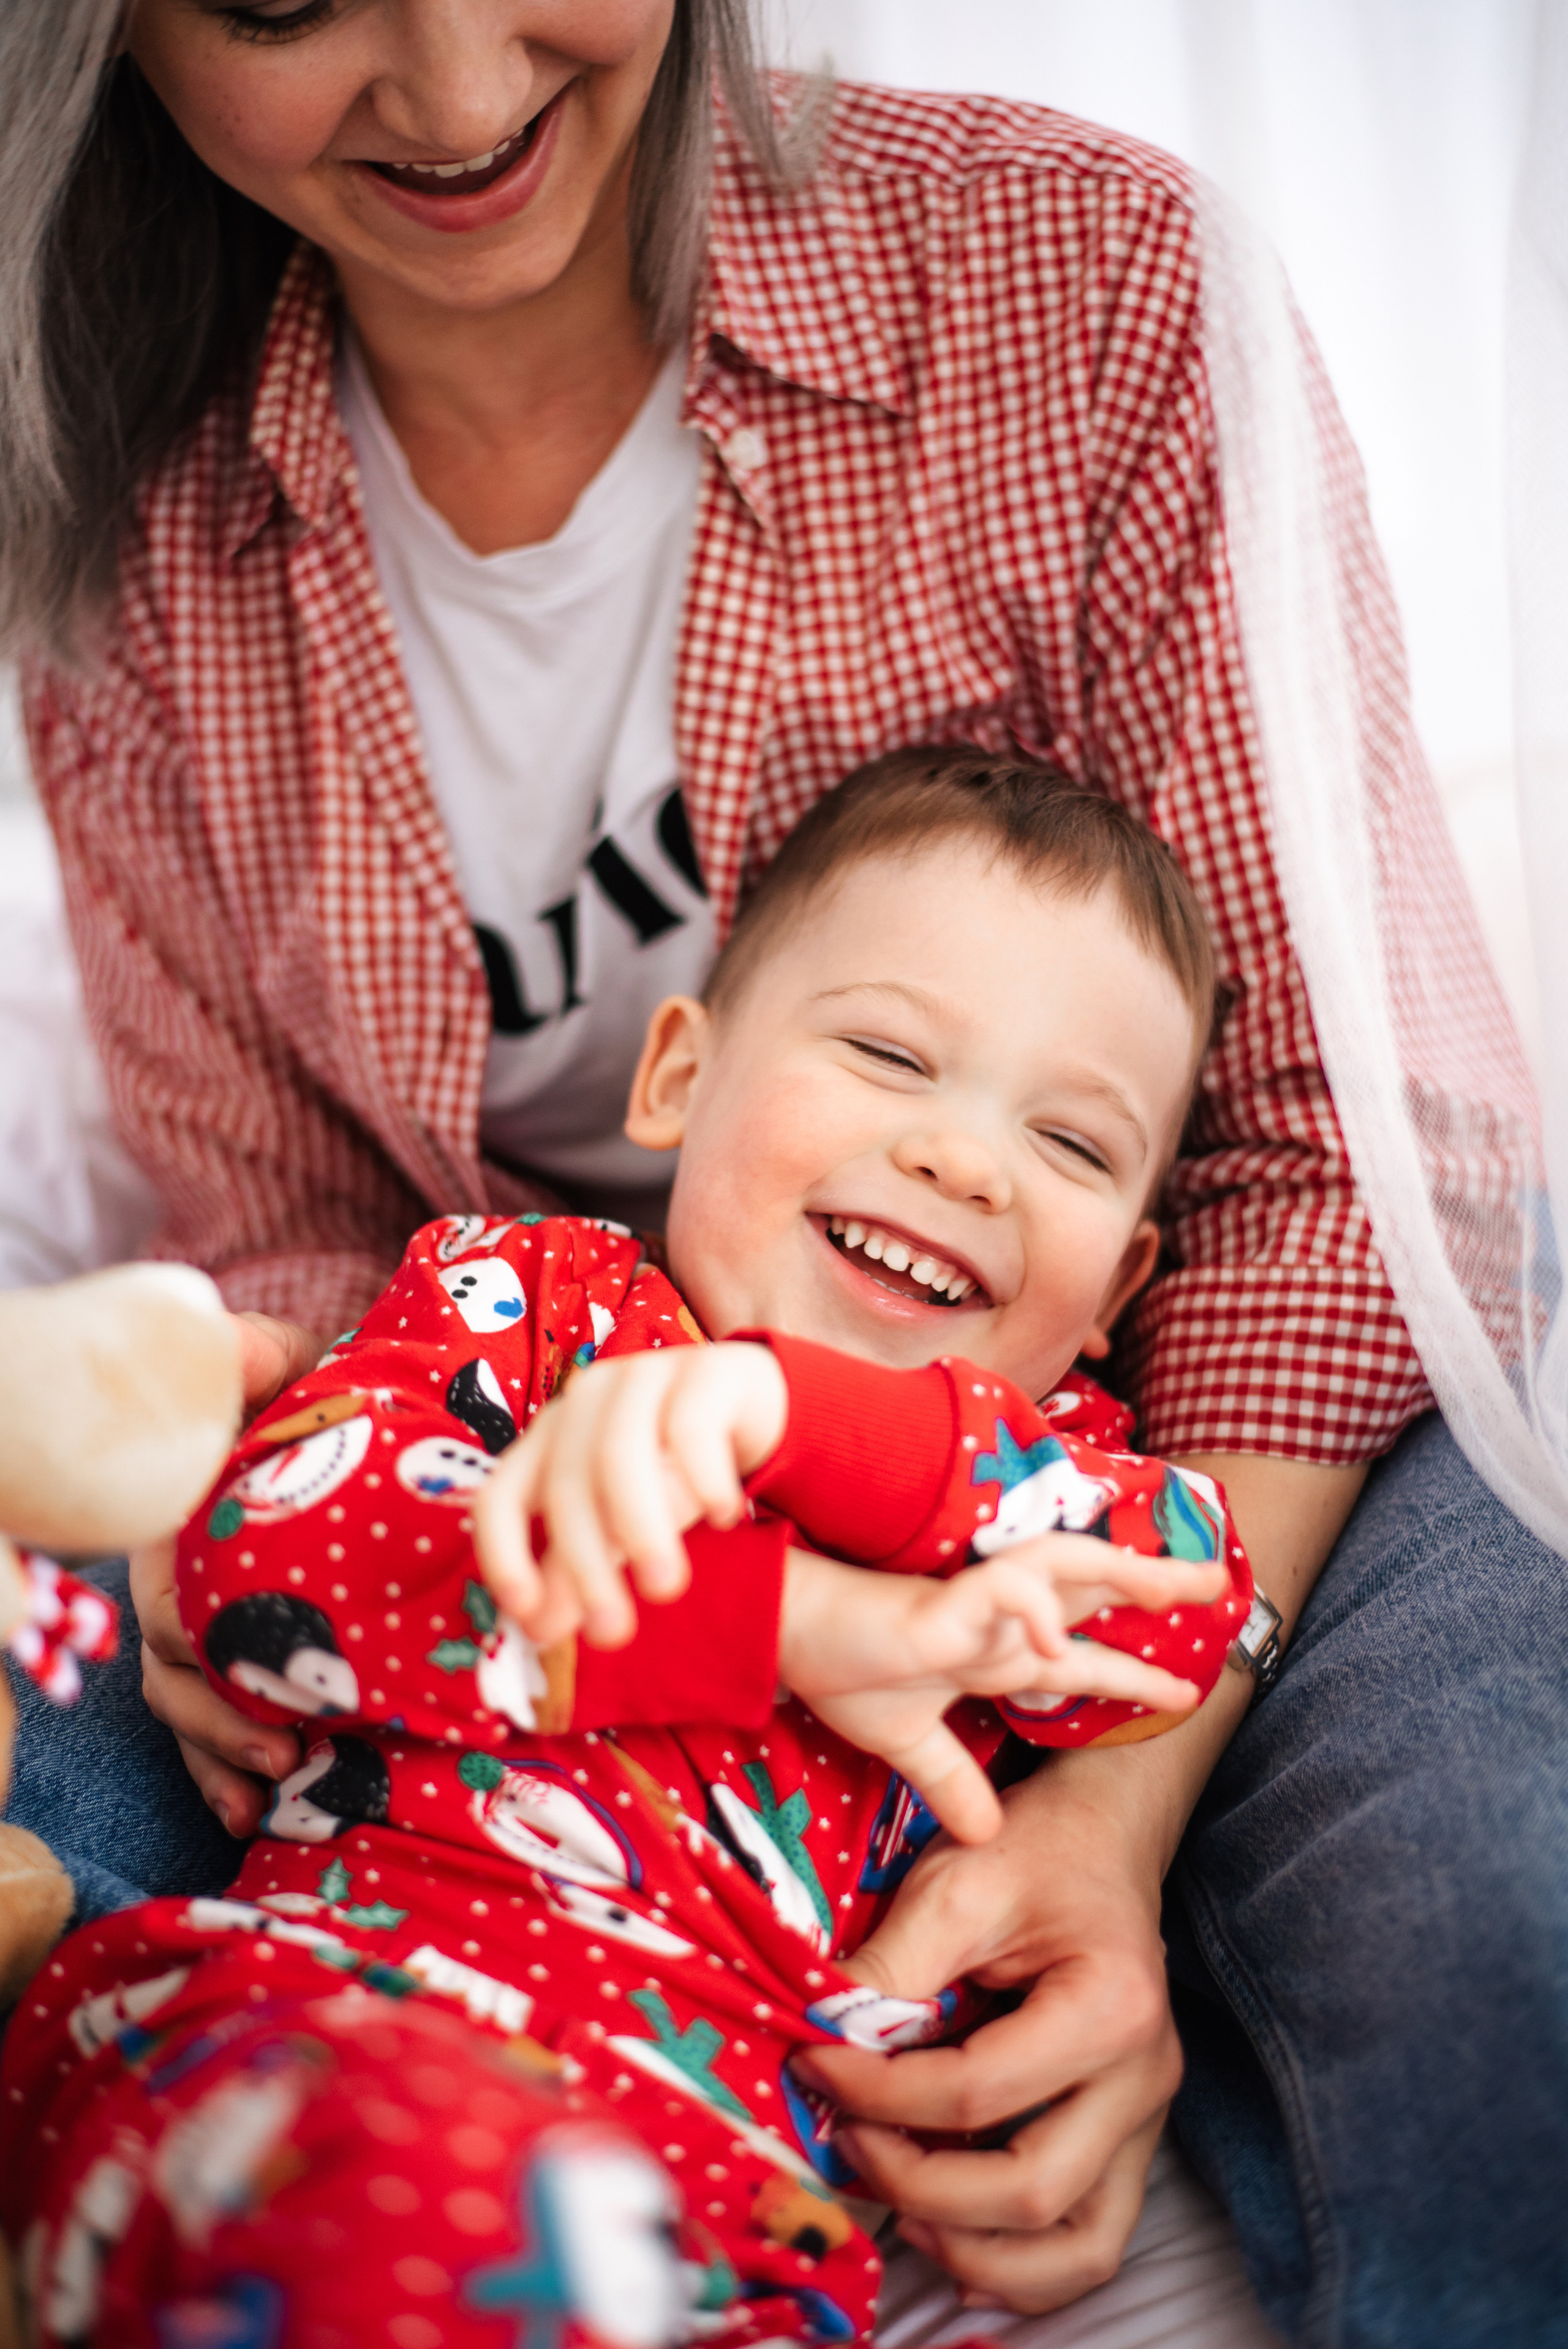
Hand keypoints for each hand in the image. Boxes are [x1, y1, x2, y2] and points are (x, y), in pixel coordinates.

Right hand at [131, 1310, 322, 1836]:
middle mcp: (176, 1579)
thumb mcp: (278, 1362)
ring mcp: (202, 1622)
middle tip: (288, 1750)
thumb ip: (252, 1355)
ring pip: (186, 1707)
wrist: (326, 1407)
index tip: (255, 1678)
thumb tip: (235, 1349)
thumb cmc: (298, 1387)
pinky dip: (226, 1773)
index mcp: (178, 1524)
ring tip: (278, 1792)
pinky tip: (255, 1813)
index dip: (199, 1650)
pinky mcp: (237, 1654)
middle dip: (221, 1721)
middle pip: (175, 1671)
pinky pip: (211, 1724)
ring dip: (224, 1758)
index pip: (168, 1602)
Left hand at [473, 1342, 787, 1647]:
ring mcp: (642, 1377)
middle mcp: (584, 1402)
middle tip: (612, 1633)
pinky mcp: (703, 1370)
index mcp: (549, 1441)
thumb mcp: (622, 1526)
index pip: (501, 1496)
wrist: (750, 1404)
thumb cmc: (673, 1470)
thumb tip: (540, 1630)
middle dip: (582, 1566)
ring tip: (664, 1586)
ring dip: (638, 1528)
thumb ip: (581, 1569)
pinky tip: (725, 1516)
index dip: (503, 1556)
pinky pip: (692, 1426)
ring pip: (619, 1454)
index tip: (529, 1616)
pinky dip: (704, 1479)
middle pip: (565, 1486)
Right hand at [777, 1542, 1209, 1843]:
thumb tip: (986, 1830)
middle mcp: (999, 1623)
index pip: (1082, 1661)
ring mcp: (976, 1608)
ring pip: (1062, 1568)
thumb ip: (950, 1779)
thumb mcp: (908, 1743)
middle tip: (1220, 1587)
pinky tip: (1054, 1635)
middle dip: (1155, 1588)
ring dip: (1119, 1573)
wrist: (786, 1639)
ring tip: (1172, 1581)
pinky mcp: (944, 1604)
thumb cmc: (840, 1671)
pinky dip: (1033, 1607)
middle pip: (1092, 1591)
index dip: (1135, 1674)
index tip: (1190, 1693)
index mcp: (995, 1653)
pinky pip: (1003, 1592)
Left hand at [792, 1761, 1183, 2313]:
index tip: (814, 2063)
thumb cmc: (1035, 1851)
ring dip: (980, 2253)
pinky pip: (1091, 2236)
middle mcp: (1145, 2076)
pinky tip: (953, 2240)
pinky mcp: (1130, 2134)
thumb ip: (890, 1967)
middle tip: (848, 2141)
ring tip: (900, 2211)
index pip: (975, 2092)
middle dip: (920, 2185)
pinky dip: (1024, 2265)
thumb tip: (816, 2037)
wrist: (1103, 1837)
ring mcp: (1146, 2115)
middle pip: (1033, 2191)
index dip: (879, 2093)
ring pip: (1081, 2246)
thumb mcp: (954, 1883)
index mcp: (1111, 2007)